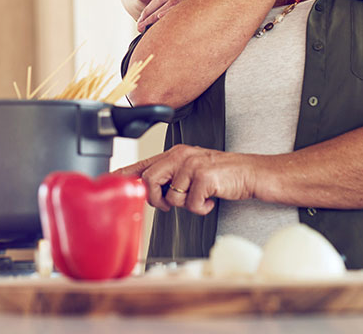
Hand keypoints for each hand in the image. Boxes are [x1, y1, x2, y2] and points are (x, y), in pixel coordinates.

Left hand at [113, 144, 257, 214]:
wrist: (252, 173)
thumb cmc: (223, 175)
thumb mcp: (192, 170)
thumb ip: (171, 177)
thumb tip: (149, 191)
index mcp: (175, 153)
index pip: (143, 163)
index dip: (125, 173)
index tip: (109, 179)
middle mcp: (181, 155)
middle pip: (150, 180)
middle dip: (157, 198)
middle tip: (169, 204)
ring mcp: (192, 165)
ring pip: (171, 197)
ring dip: (186, 205)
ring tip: (200, 197)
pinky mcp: (204, 177)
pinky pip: (191, 204)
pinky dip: (202, 208)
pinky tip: (212, 199)